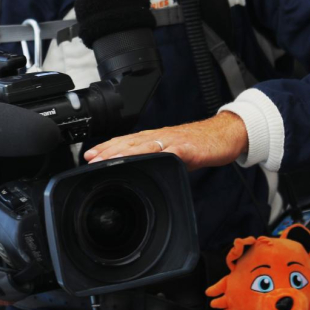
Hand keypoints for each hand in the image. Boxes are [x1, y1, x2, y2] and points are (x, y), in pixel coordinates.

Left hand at [83, 112, 248, 170]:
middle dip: (109, 151)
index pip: (124, 142)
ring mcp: (171, 142)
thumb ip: (152, 161)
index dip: (106, 149)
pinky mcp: (185, 149)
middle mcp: (158, 137)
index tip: (89, 157)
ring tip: (110, 159)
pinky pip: (169, 152)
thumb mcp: (169, 154)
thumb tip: (134, 173)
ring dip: (125, 152)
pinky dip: (156, 155)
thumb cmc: (195, 146)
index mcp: (152, 139)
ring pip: (144, 146)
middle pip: (129, 143)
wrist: (220, 136)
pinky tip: (146, 159)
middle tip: (92, 159)